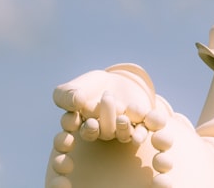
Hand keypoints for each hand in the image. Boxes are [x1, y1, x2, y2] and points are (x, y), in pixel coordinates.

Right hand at [48, 64, 176, 187]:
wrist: (113, 80)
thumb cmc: (87, 88)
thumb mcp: (71, 90)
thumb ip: (67, 96)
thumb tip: (76, 101)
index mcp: (83, 127)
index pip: (79, 130)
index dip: (76, 127)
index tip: (72, 119)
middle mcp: (103, 132)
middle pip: (103, 131)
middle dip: (104, 120)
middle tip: (103, 105)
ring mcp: (122, 129)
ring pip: (122, 133)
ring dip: (123, 127)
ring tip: (122, 118)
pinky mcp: (140, 123)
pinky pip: (143, 129)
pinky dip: (144, 129)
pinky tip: (146, 126)